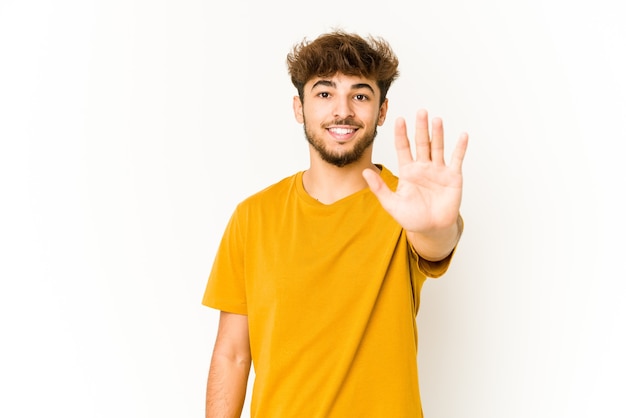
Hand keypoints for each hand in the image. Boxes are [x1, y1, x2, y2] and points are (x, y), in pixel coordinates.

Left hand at [363, 109, 467, 247]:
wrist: (432, 229)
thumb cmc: (412, 218)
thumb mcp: (392, 204)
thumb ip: (379, 188)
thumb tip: (364, 172)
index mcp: (408, 171)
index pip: (403, 148)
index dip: (401, 134)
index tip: (399, 119)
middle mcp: (423, 167)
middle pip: (421, 143)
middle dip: (421, 128)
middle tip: (421, 111)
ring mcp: (438, 170)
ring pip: (437, 147)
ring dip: (437, 134)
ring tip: (436, 119)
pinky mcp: (453, 177)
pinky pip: (456, 159)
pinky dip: (460, 148)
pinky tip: (462, 135)